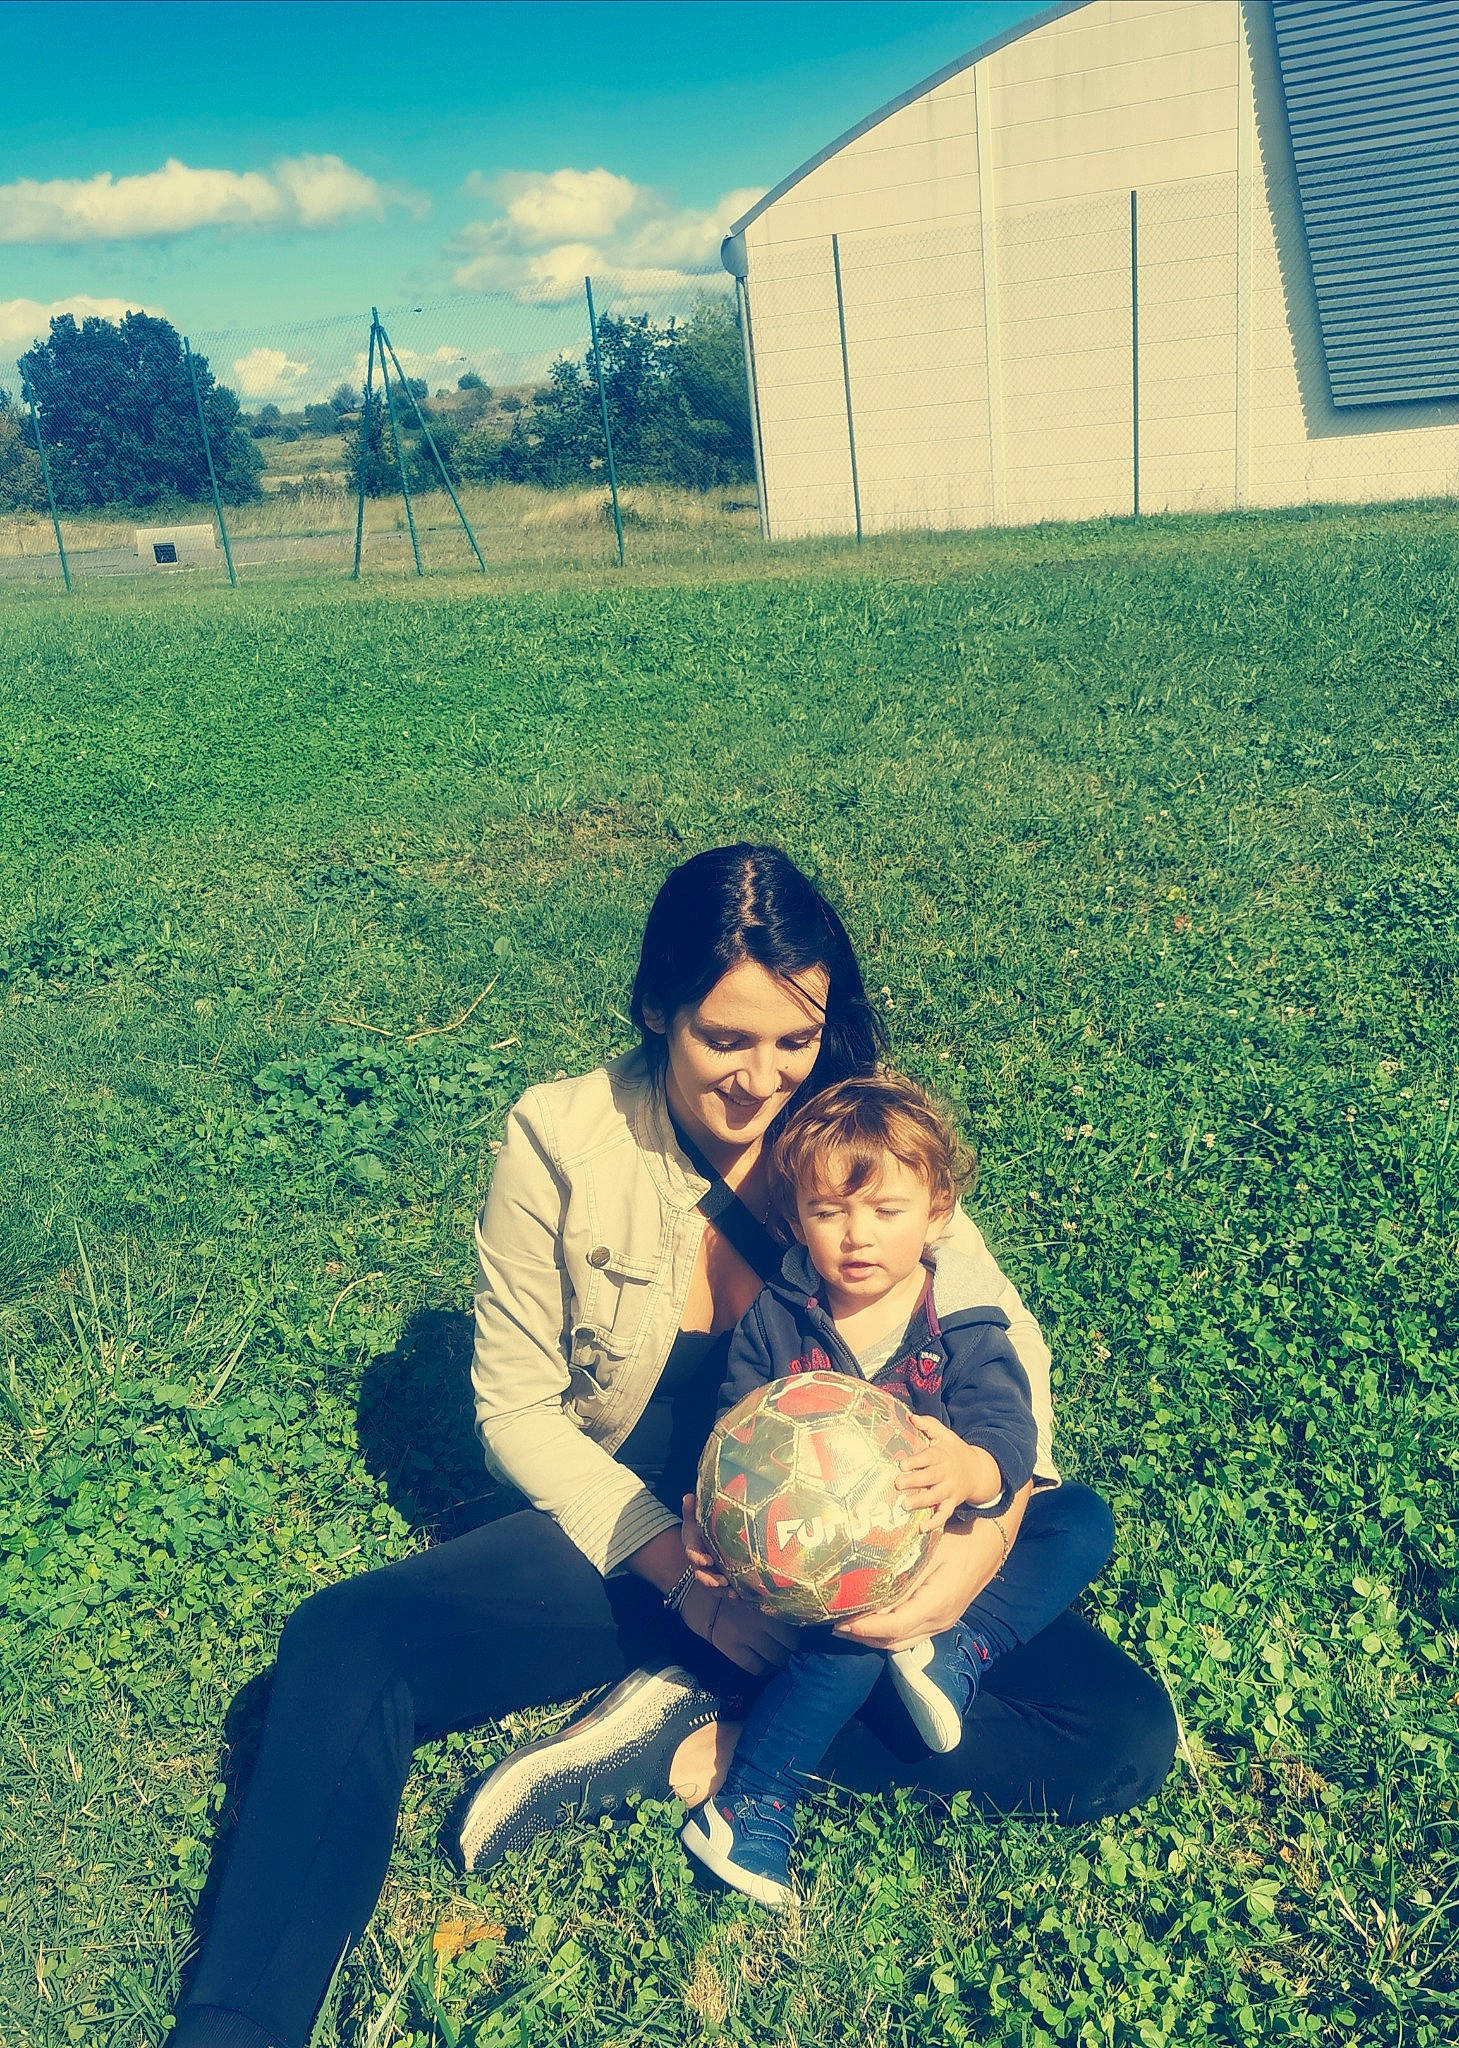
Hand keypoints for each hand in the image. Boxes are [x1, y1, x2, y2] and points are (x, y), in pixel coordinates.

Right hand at [677, 1579, 797, 1675]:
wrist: (696, 1592)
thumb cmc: (727, 1586)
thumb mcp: (753, 1588)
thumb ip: (772, 1602)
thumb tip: (794, 1617)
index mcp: (768, 1601)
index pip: (795, 1628)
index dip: (797, 1636)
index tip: (794, 1637)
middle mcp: (761, 1620)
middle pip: (788, 1646)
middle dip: (789, 1650)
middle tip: (786, 1648)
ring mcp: (747, 1636)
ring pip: (775, 1659)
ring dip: (778, 1661)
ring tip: (776, 1658)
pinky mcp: (732, 1649)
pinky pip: (756, 1667)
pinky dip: (763, 1669)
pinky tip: (764, 1665)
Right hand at [681, 1493, 726, 1589]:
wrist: (707, 1539)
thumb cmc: (701, 1527)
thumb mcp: (695, 1518)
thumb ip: (691, 1509)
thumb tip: (688, 1496)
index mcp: (694, 1548)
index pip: (692, 1554)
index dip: (698, 1558)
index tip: (707, 1560)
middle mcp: (701, 1563)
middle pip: (701, 1575)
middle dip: (710, 1580)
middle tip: (721, 1581)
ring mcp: (710, 1573)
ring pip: (712, 1586)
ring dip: (721, 1590)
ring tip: (732, 1591)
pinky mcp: (721, 1580)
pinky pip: (724, 1591)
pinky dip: (730, 1594)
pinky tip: (740, 1595)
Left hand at [834, 1485, 1030, 1650]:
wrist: (989, 1546)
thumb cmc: (958, 1542)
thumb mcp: (929, 1551)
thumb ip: (903, 1570)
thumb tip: (869, 1582)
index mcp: (937, 1603)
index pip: (895, 1625)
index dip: (866, 1628)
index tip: (842, 1623)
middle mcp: (939, 1620)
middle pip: (895, 1640)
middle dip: (863, 1637)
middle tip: (835, 1625)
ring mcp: (942, 1623)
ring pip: (902, 1641)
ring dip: (873, 1637)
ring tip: (848, 1626)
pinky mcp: (941, 1620)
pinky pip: (910, 1634)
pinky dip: (888, 1633)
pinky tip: (872, 1621)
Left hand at [896, 1416, 1001, 1529]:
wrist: (978, 1470)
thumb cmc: (953, 1451)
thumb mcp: (944, 1435)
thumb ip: (928, 1425)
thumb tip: (911, 1416)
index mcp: (942, 1455)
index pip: (928, 1457)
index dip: (916, 1461)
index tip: (902, 1464)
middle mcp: (946, 1473)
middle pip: (930, 1477)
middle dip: (915, 1481)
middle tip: (898, 1484)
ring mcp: (949, 1489)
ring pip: (936, 1496)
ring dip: (921, 1502)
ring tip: (905, 1506)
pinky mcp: (952, 1503)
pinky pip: (944, 1514)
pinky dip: (935, 1522)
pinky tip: (923, 1528)